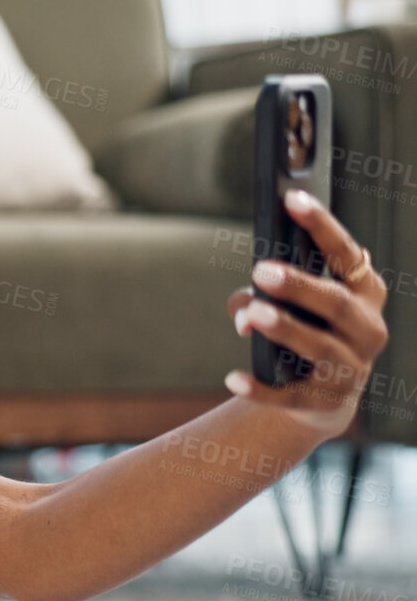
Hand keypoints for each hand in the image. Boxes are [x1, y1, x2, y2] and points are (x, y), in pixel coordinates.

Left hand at [225, 190, 387, 440]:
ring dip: (286, 328)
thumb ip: (260, 298)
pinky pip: (291, 395)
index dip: (322, 225)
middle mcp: (368, 328)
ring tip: (255, 313)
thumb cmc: (306, 332)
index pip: (346, 253)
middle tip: (262, 269)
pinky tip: (232, 378)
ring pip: (321, 347)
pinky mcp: (325, 402)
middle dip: (301, 285)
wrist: (320, 400)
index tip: (292, 198)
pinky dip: (261, 388)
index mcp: (363, 292)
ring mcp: (351, 369)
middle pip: (337, 303)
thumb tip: (244, 310)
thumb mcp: (293, 308)